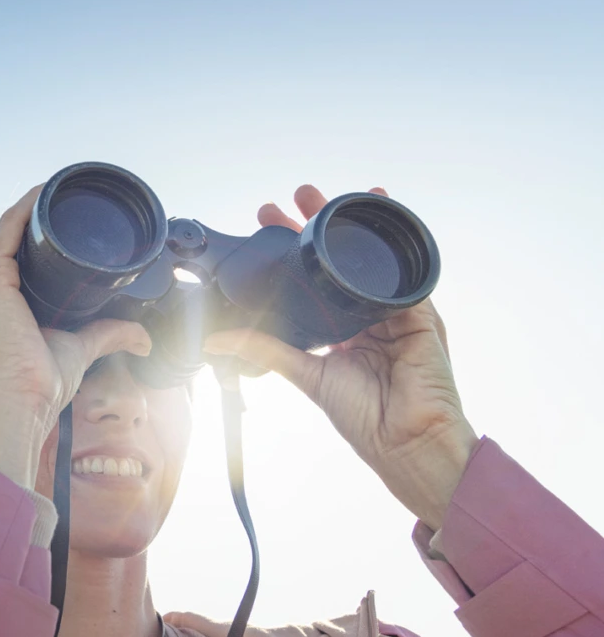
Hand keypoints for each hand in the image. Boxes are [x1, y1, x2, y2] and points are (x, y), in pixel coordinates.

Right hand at [0, 185, 150, 490]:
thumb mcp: (77, 351)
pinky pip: (9, 229)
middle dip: (37, 215)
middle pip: (8, 238)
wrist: (18, 407)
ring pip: (8, 228)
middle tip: (71, 198)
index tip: (65, 217)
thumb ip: (106, 336)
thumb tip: (141, 339)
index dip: (35, 234)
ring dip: (34, 205)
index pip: (9, 256)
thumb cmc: (36, 388)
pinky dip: (28, 208)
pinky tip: (47, 192)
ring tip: (62, 188)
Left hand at [203, 184, 477, 529]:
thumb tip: (217, 340)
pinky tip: (379, 213)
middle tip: (293, 198)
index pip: (313, 282)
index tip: (269, 226)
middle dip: (318, 226)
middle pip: (340, 263)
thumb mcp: (305, 375)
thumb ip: (265, 350)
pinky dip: (393, 243)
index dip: (293, 254)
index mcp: (340, 332)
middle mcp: (366, 318)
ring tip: (332, 196)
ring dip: (353, 224)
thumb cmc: (366, 418)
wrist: (407, 441)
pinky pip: (406, 272)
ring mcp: (393, 313)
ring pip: (370, 260)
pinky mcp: (420, 314)